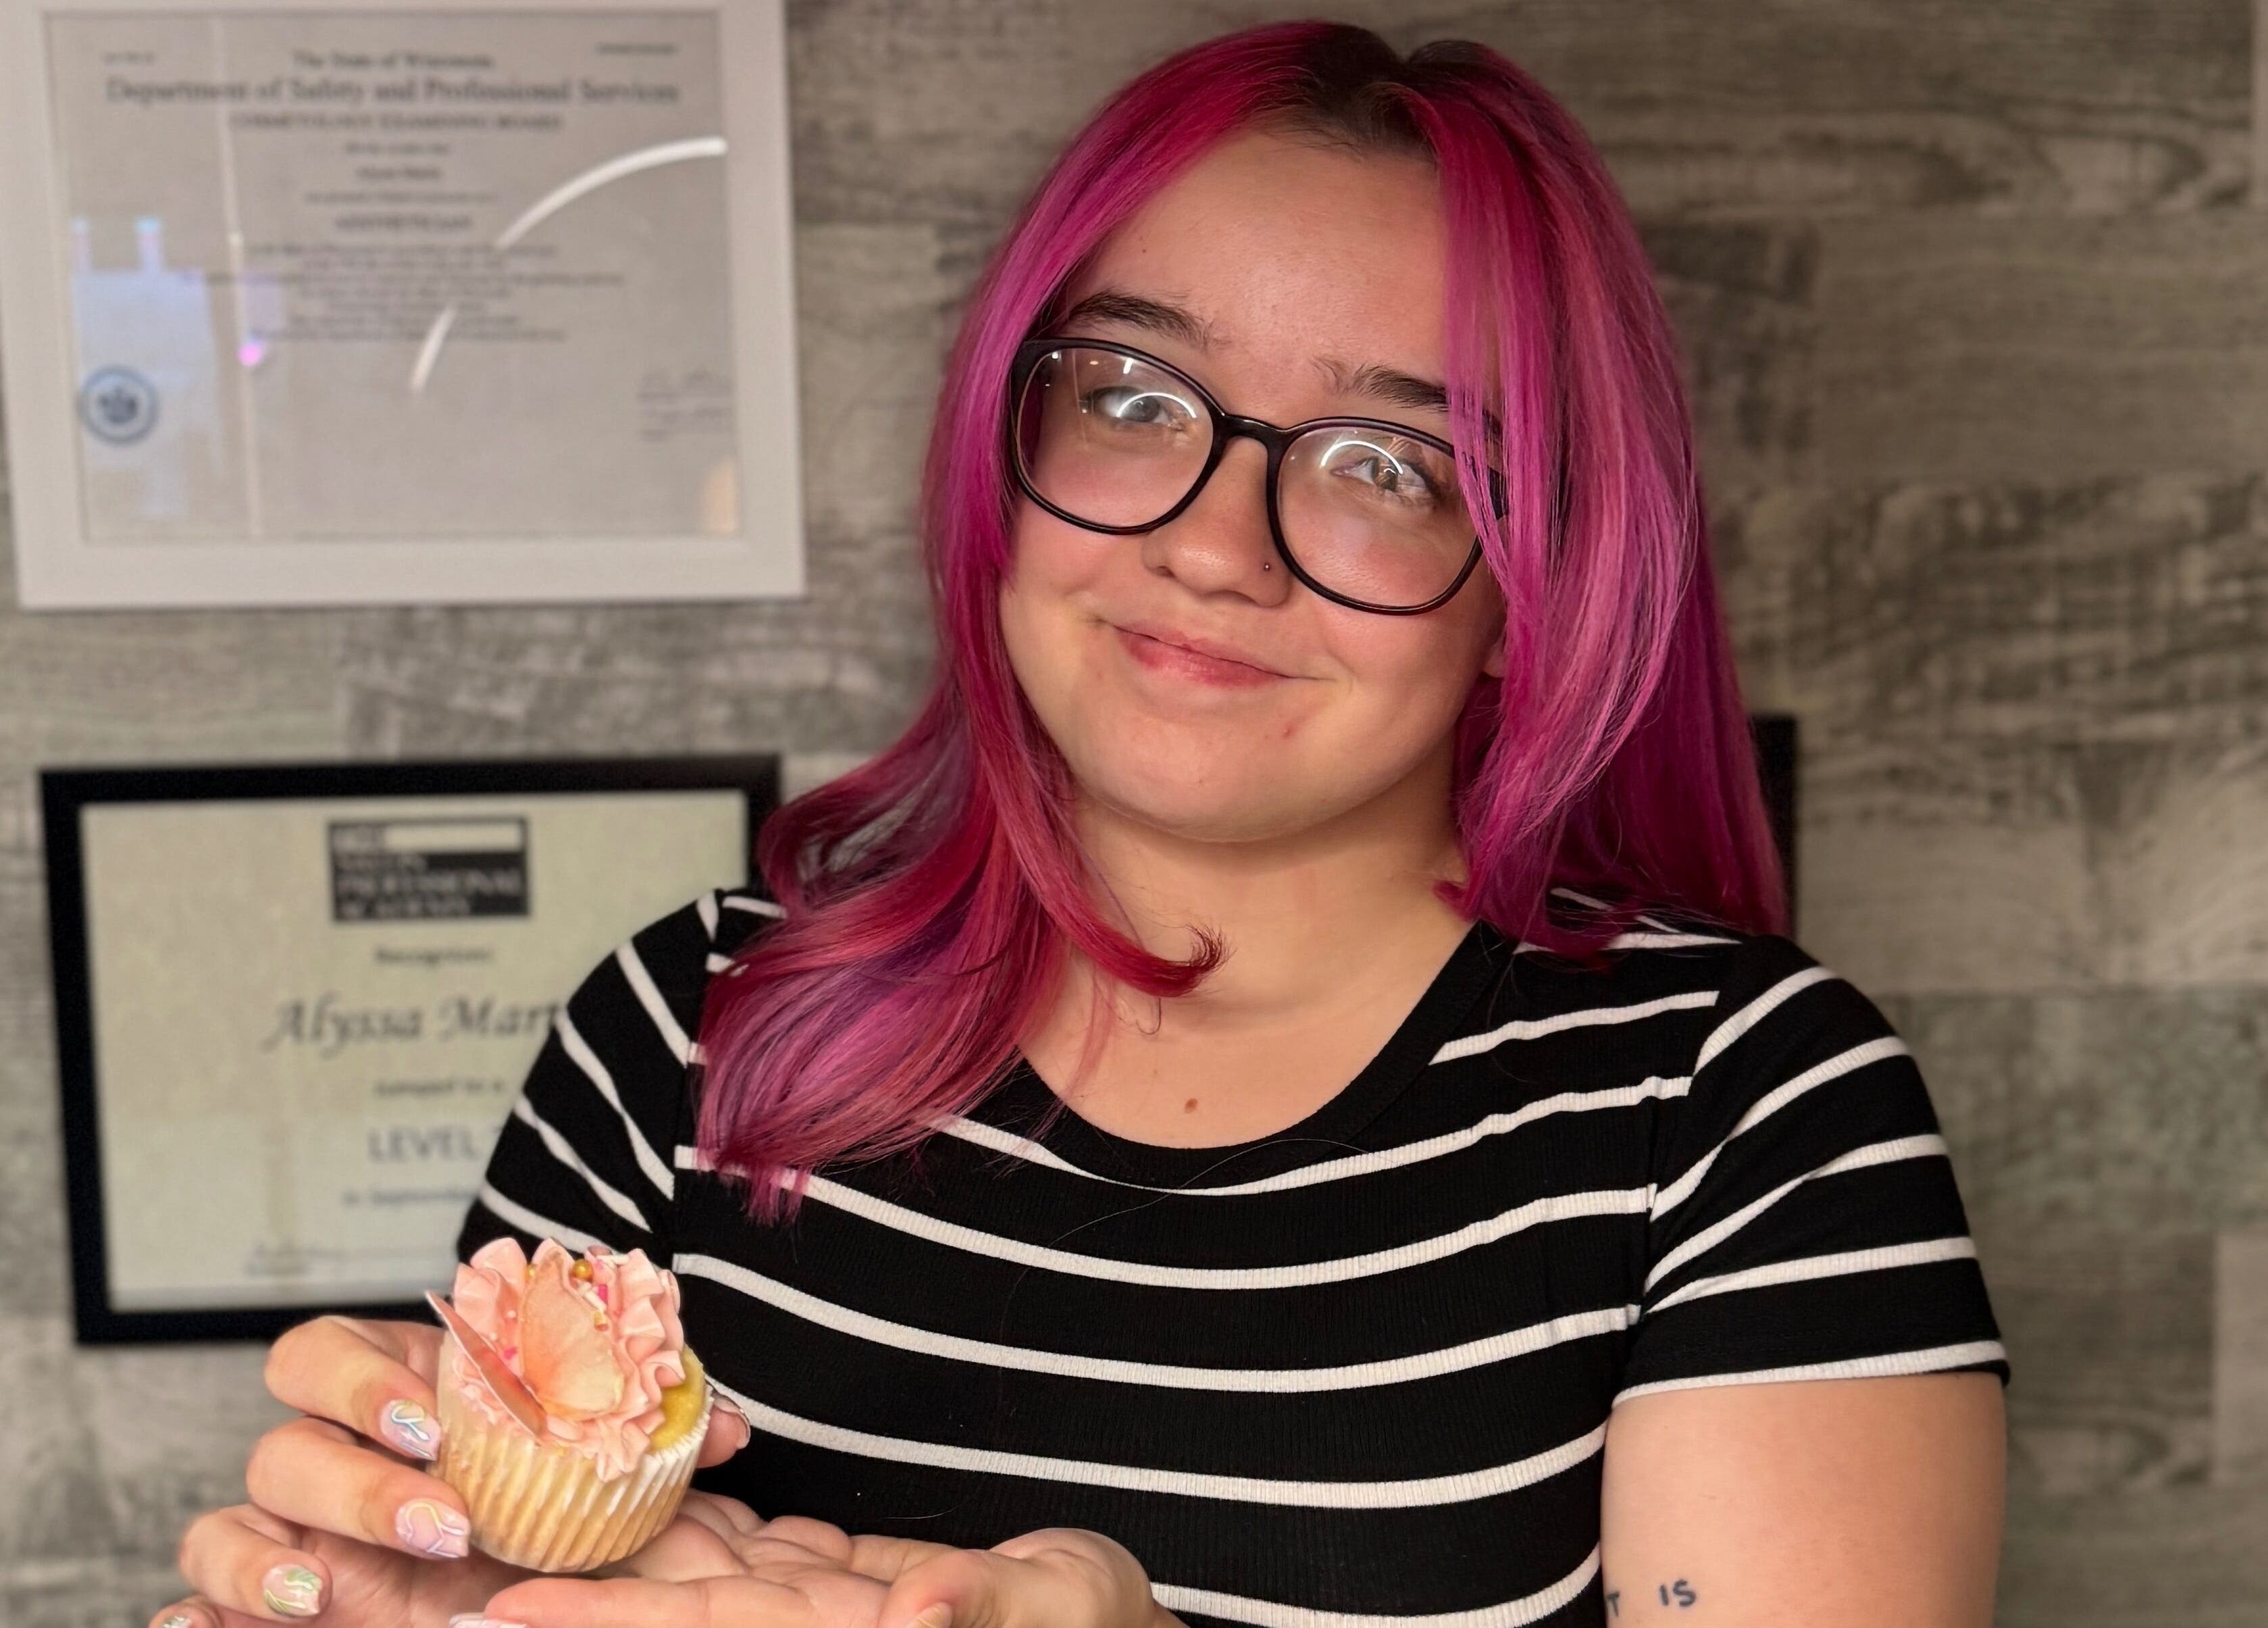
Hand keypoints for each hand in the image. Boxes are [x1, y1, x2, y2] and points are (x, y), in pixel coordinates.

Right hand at [151, 1313, 754, 1627]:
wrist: (536, 1595)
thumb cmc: (555, 1518)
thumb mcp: (605, 1480)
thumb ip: (656, 1441)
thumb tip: (729, 1428)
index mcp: (390, 1404)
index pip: (321, 1355)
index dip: (359, 1381)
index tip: (432, 1419)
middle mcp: (324, 1467)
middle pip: (279, 1443)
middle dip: (350, 1479)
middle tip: (437, 1519)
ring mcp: (286, 1544)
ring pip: (223, 1526)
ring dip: (263, 1557)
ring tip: (322, 1593)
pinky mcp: (264, 1613)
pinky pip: (192, 1610)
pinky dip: (194, 1621)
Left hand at [474, 1511, 1167, 1627]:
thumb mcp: (1058, 1612)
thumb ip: (978, 1611)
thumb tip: (911, 1616)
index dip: (606, 1620)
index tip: (505, 1613)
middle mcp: (807, 1625)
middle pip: (670, 1605)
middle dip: (570, 1587)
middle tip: (453, 1558)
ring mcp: (814, 1602)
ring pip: (690, 1570)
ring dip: (603, 1546)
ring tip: (505, 1509)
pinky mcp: (833, 1576)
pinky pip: (740, 1549)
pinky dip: (681, 1518)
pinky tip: (622, 1490)